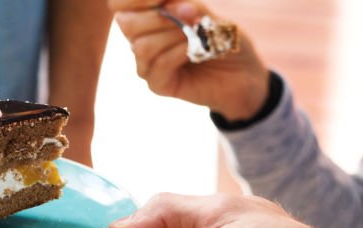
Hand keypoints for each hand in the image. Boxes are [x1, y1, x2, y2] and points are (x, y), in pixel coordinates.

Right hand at [110, 0, 269, 119]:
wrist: (243, 73)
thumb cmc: (221, 37)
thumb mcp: (204, 13)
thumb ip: (186, 5)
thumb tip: (175, 6)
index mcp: (145, 15)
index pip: (119, 3)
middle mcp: (140, 38)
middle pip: (125, 23)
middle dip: (159, 16)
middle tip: (190, 14)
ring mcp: (147, 64)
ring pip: (141, 45)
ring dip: (174, 35)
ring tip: (198, 35)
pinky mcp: (158, 85)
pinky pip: (159, 64)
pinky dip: (180, 53)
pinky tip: (197, 51)